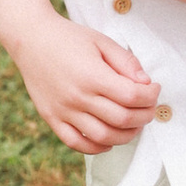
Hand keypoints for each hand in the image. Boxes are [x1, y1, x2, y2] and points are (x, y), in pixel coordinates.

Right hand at [10, 7, 158, 155]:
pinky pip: (77, 144)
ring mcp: (63, 111)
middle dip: (144, 116)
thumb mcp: (102, 41)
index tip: (154, 90)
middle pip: (122, 119)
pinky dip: (97, 147)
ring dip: (126, 135)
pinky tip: (109, 140)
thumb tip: (146, 84)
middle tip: (149, 108)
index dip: (151, 96)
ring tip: (133, 124)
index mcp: (92, 75)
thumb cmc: (69, 38)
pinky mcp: (52, 118)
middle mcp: (78, 96)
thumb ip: (126, 62)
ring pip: (103, 137)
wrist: (31, 39)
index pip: (132, 96)